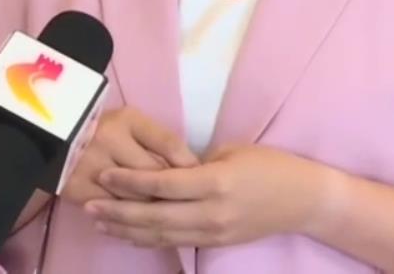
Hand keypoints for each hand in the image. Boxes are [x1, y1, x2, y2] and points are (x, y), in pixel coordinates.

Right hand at [60, 107, 199, 206]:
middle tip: (189, 202)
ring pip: (135, 197)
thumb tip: (191, 169)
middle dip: (173, 191)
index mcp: (126, 119)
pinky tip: (140, 223)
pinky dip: (128, 219)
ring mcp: (91, 165)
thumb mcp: (132, 123)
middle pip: (153, 175)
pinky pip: (112, 210)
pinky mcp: (77, 188)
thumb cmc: (103, 129)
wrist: (52, 139)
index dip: (188, 165)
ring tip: (168, 213)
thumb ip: (160, 141)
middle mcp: (107, 139)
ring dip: (153, 208)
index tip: (200, 178)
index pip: (168, 144)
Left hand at [82, 143, 332, 249]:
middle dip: (119, 211)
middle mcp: (211, 212)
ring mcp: (213, 232)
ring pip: (161, 234)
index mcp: (215, 181)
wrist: (303, 201)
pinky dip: (148, 239)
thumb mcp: (232, 152)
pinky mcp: (215, 242)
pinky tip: (128, 233)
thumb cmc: (269, 165)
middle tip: (90, 203)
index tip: (104, 175)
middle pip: (155, 215)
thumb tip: (162, 168)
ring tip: (99, 220)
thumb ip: (194, 163)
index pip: (163, 185)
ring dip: (127, 229)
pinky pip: (175, 241)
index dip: (130, 182)